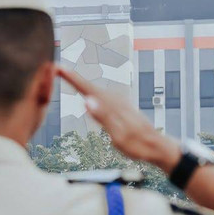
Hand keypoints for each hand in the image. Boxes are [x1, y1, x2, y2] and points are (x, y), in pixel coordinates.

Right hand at [56, 66, 180, 171]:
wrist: (157, 146)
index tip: (58, 68)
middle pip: (90, 87)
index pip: (88, 89)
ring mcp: (120, 104)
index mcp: (112, 106)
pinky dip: (92, 92)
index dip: (72, 78)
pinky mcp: (122, 108)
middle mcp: (116, 101)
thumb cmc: (138, 144)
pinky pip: (102, 97)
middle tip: (56, 70)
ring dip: (81, 84)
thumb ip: (103, 117)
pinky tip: (88, 93)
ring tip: (67, 77)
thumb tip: (87, 100)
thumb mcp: (119, 135)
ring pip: (96, 91)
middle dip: (73, 78)